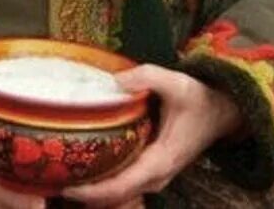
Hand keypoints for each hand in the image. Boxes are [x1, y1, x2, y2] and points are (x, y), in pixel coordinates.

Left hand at [64, 65, 242, 206]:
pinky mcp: (151, 170)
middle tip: (51, 179)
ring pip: (118, 194)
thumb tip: (118, 79)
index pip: (120, 188)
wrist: (222, 113)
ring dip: (92, 189)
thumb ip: (150, 77)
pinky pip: (123, 183)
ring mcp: (154, 176)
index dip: (91, 192)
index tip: (65, 186)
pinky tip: (82, 166)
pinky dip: (103, 181)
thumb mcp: (179, 83)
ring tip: (61, 174)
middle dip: (84, 193)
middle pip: (114, 197)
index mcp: (161, 162)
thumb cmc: (201, 100)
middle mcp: (156, 176)